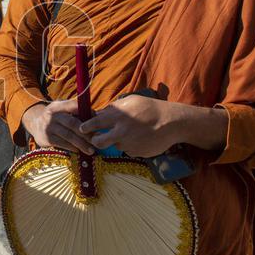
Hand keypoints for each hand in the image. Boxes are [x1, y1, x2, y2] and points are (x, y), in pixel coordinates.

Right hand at [21, 100, 93, 154]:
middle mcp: (52, 115)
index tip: (96, 120)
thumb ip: (75, 111)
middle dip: (86, 133)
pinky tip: (79, 150)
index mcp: (58, 106)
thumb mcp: (62, 108)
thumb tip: (96, 116)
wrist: (34, 123)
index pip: (74, 106)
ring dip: (81, 144)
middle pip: (72, 123)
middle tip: (96, 140)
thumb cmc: (56, 117)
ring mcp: (48, 127)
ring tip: (91, 150)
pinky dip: (72, 147)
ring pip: (68, 136)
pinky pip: (62, 144)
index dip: (86, 113)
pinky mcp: (46, 139)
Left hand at [78, 95, 226, 157]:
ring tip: (132, 133)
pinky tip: (141, 138)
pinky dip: (132, 146)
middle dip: (95, 141)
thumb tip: (100, 114)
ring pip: (115, 145)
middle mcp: (120, 131)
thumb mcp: (131, 101)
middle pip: (99, 142)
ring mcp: (129, 144)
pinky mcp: (137, 153)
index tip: (82, 129)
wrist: (172, 123)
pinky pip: (129, 150)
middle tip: (97, 139)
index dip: (86, 127)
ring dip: (118, 141)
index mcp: (117, 116)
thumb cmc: (150, 108)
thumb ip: (114, 108)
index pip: (94, 123)